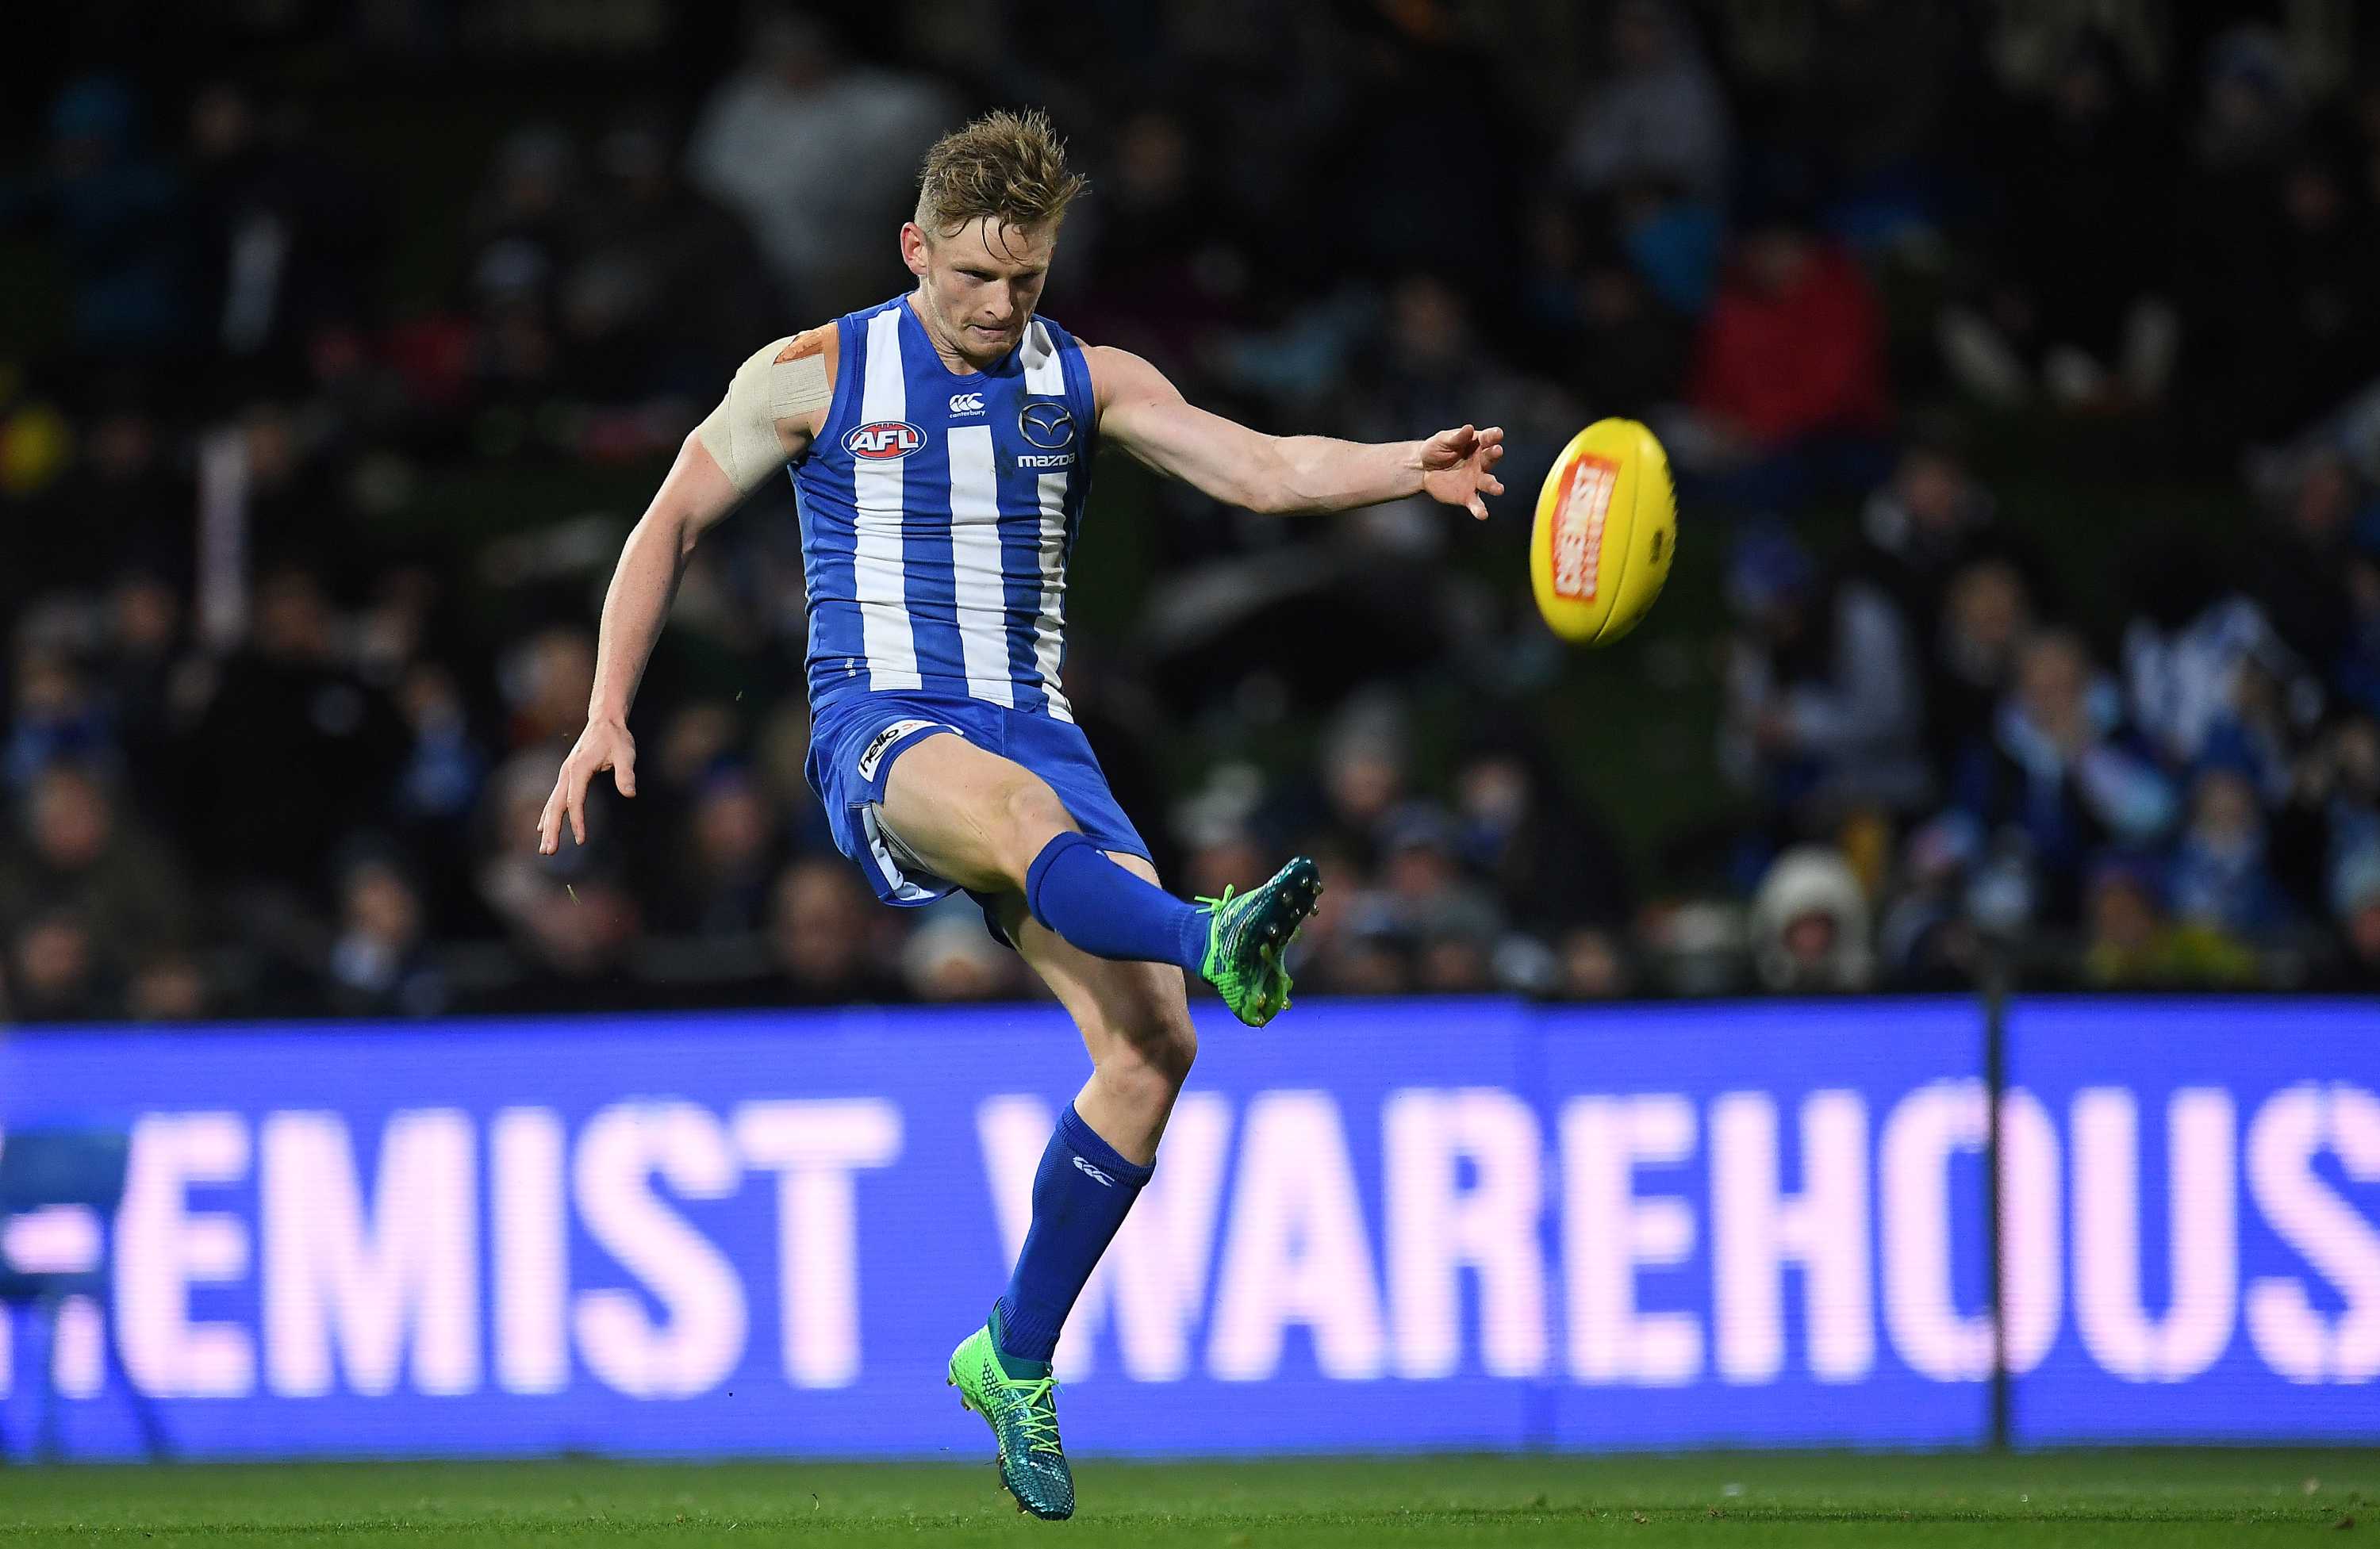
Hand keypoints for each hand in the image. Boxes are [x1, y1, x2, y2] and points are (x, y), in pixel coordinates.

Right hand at [537, 718, 636, 853]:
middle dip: (553, 830)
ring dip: (548, 826)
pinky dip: (548, 814)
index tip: (581, 841)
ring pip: (552, 804)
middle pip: (556, 806)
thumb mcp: (626, 753)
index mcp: (579, 769)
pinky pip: (554, 799)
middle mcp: (567, 772)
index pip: (575, 800)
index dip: (577, 821)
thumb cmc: (617, 738)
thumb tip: (630, 794)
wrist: (605, 721)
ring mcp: (565, 774)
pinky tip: (543, 827)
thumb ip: (626, 774)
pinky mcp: (567, 776)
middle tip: (549, 852)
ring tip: (545, 849)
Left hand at [1418, 424, 1506, 519]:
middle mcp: (1481, 462)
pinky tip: (1483, 515)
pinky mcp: (1468, 496)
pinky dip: (1480, 509)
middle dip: (1494, 455)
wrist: (1422, 469)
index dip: (1493, 436)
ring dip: (1494, 486)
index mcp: (1476, 445)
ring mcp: (1476, 480)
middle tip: (1497, 451)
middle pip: (1491, 458)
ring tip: (1499, 489)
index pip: (1488, 439)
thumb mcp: (1442, 440)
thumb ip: (1456, 437)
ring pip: (1488, 483)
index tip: (1497, 434)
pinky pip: (1476, 503)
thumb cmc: (1435, 449)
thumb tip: (1468, 428)